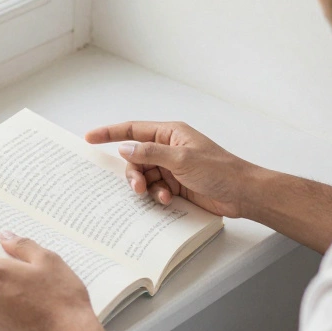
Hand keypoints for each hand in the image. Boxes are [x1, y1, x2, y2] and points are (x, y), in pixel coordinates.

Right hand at [86, 121, 261, 217]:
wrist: (242, 193)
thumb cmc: (219, 170)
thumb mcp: (182, 159)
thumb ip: (150, 153)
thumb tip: (125, 148)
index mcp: (170, 133)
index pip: (133, 130)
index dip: (109, 133)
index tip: (89, 137)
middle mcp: (168, 148)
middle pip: (135, 158)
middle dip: (133, 173)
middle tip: (138, 187)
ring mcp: (172, 167)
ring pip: (144, 176)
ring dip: (147, 187)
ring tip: (158, 196)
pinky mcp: (176, 185)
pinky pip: (155, 189)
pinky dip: (157, 196)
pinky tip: (167, 200)